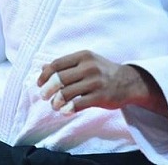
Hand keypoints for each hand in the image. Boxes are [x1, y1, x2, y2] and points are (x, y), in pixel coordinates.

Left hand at [36, 50, 167, 117]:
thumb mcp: (86, 62)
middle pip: (59, 78)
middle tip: (43, 96)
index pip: (57, 64)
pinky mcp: (100, 96)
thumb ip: (66, 65)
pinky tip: (65, 111)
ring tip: (54, 105)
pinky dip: (67, 109)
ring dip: (56, 101)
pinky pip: (78, 104)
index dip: (45, 75)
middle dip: (48, 89)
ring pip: (67, 93)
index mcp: (84, 56)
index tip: (39, 83)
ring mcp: (95, 82)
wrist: (128, 82)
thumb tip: (43, 67)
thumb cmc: (103, 71)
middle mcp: (89, 67)